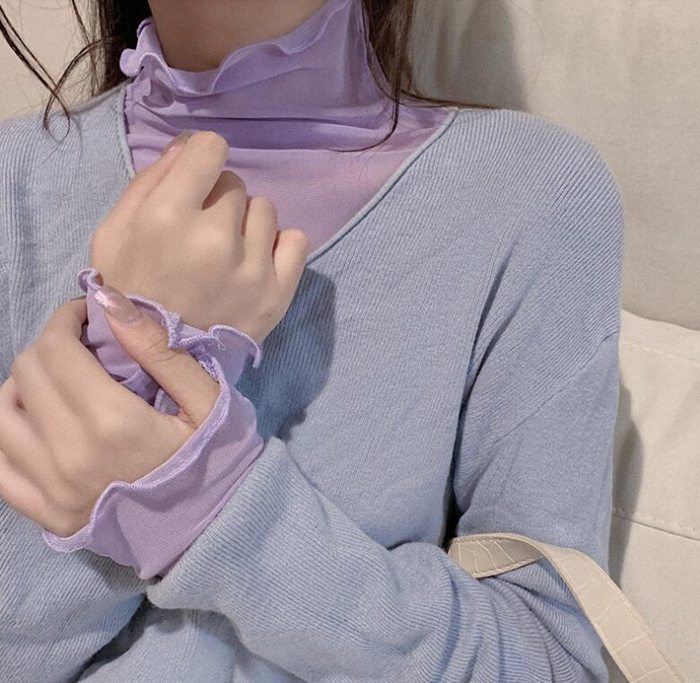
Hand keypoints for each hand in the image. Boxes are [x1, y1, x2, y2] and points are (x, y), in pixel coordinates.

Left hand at [0, 293, 220, 537]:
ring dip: (24, 387)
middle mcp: (70, 456)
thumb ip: (157, 347)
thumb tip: (108, 299)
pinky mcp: (47, 515)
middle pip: (25, 374)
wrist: (215, 525)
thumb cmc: (215, 456)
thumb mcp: (206, 397)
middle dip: (48, 347)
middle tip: (81, 348)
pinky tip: (36, 424)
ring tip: (58, 385)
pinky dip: (8, 434)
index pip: (55, 350)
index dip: (66, 320)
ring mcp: (52, 491)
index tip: (87, 317)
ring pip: (1, 415)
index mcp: (112, 422)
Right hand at [90, 130, 309, 342]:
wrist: (158, 362)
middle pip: (235, 183)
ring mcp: (253, 268)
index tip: (198, 179)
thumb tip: (188, 146)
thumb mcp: (113, 233)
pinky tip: (257, 262)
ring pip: (265, 210)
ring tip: (228, 254)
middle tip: (202, 234)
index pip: (210, 147)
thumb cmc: (131, 292)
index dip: (202, 158)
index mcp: (168, 217)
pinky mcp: (279, 292)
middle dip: (218, 200)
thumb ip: (149, 182)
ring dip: (247, 224)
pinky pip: (297, 239)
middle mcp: (216, 238)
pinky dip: (280, 245)